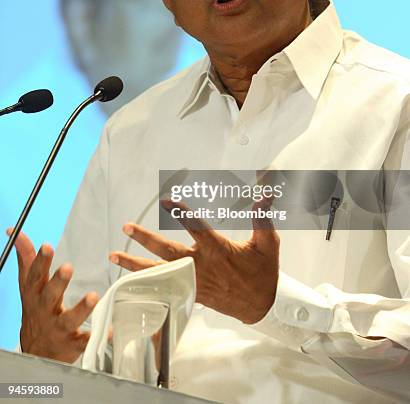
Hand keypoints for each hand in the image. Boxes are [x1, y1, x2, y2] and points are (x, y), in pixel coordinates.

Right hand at [7, 229, 98, 362]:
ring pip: (69, 319)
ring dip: (81, 308)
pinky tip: (109, 330)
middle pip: (50, 296)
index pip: (35, 276)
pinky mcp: (72, 343)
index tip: (47, 246)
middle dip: (58, 282)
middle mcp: (45, 310)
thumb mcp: (28, 285)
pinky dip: (96, 337)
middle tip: (67, 267)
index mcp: (35, 294)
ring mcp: (58, 328)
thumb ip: (26, 258)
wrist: (37, 350)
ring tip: (94, 297)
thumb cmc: (35, 310)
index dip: (40, 261)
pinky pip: (85, 341)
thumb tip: (16, 232)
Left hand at [109, 200, 279, 323]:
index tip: (167, 201)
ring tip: (114, 255)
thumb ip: (262, 217)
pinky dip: (146, 285)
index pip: (196, 228)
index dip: (181, 214)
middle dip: (145, 239)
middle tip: (127, 227)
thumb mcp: (268, 242)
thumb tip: (264, 192)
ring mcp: (194, 281)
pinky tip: (128, 282)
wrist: (263, 305)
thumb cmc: (264, 272)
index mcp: (218, 250)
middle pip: (168, 251)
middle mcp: (201, 265)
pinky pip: (164, 288)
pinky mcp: (191, 293)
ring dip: (135, 264)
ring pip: (159, 272)